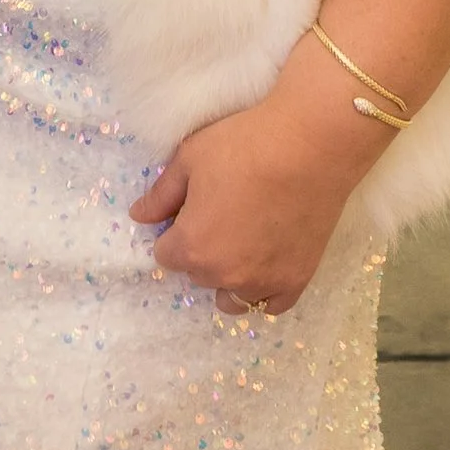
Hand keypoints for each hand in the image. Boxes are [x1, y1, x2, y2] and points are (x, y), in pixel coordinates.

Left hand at [130, 47, 389, 316]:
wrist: (311, 145)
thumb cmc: (244, 145)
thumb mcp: (189, 159)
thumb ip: (160, 195)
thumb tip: (138, 216)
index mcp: (191, 248)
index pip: (165, 255)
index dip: (174, 230)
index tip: (192, 209)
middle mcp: (224, 275)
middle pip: (197, 274)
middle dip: (200, 251)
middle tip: (221, 215)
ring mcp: (262, 282)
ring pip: (230, 296)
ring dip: (228, 277)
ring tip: (242, 243)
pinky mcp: (296, 281)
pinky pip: (269, 304)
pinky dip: (263, 289)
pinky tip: (265, 263)